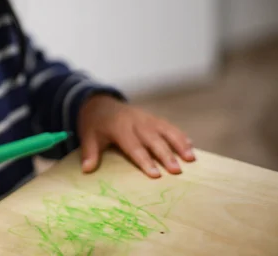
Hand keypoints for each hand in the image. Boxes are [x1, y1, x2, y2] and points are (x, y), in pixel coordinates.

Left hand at [77, 95, 195, 177]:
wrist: (100, 103)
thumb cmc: (95, 124)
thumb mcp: (88, 136)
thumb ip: (90, 152)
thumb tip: (86, 170)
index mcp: (119, 127)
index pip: (133, 146)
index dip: (144, 160)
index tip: (156, 174)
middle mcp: (135, 121)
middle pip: (153, 139)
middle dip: (166, 155)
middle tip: (177, 170)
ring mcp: (146, 118)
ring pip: (165, 130)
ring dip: (179, 143)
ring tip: (191, 158)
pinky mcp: (153, 118)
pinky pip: (168, 126)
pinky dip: (180, 135)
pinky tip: (191, 146)